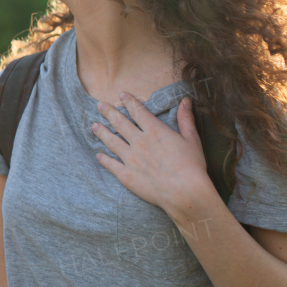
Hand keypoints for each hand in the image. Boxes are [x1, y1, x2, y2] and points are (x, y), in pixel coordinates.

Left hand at [91, 93, 217, 215]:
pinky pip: (111, 164)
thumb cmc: (192, 166)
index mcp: (155, 131)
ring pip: (111, 141)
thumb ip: (186, 119)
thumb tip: (185, 100)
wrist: (184, 192)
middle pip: (120, 123)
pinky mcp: (126, 175)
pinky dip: (104, 159)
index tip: (122, 95)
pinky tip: (99, 155)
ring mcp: (130, 158)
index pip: (138, 112)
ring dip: (102, 132)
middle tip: (99, 105)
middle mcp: (139, 142)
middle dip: (109, 112)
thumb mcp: (192, 139)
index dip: (129, 102)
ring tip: (94, 126)